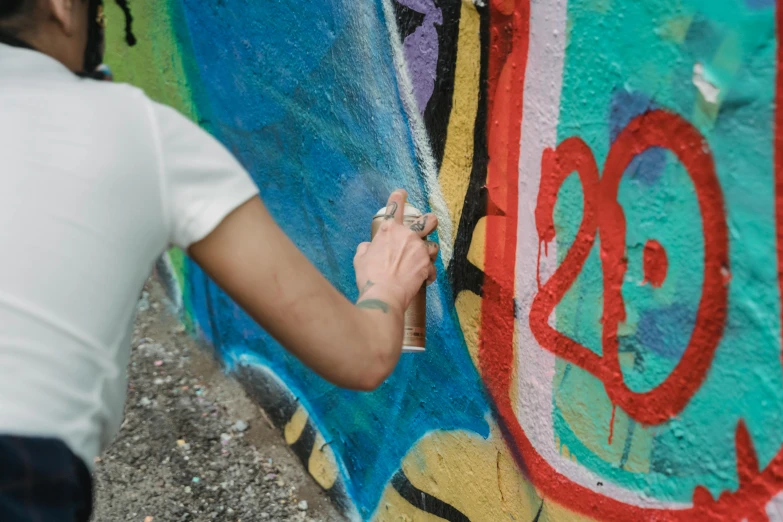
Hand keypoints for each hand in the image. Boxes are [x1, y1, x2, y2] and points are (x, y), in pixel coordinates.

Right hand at [353, 189, 438, 311]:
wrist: (383, 294)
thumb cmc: (369, 277)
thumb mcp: (360, 258)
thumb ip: (366, 248)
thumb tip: (368, 246)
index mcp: (389, 230)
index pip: (395, 206)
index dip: (398, 197)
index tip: (402, 193)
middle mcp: (407, 236)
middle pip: (428, 221)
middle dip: (430, 221)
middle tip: (431, 222)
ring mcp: (419, 251)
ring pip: (433, 246)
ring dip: (429, 252)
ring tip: (424, 259)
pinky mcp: (426, 266)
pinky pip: (432, 268)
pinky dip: (428, 273)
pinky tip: (423, 279)